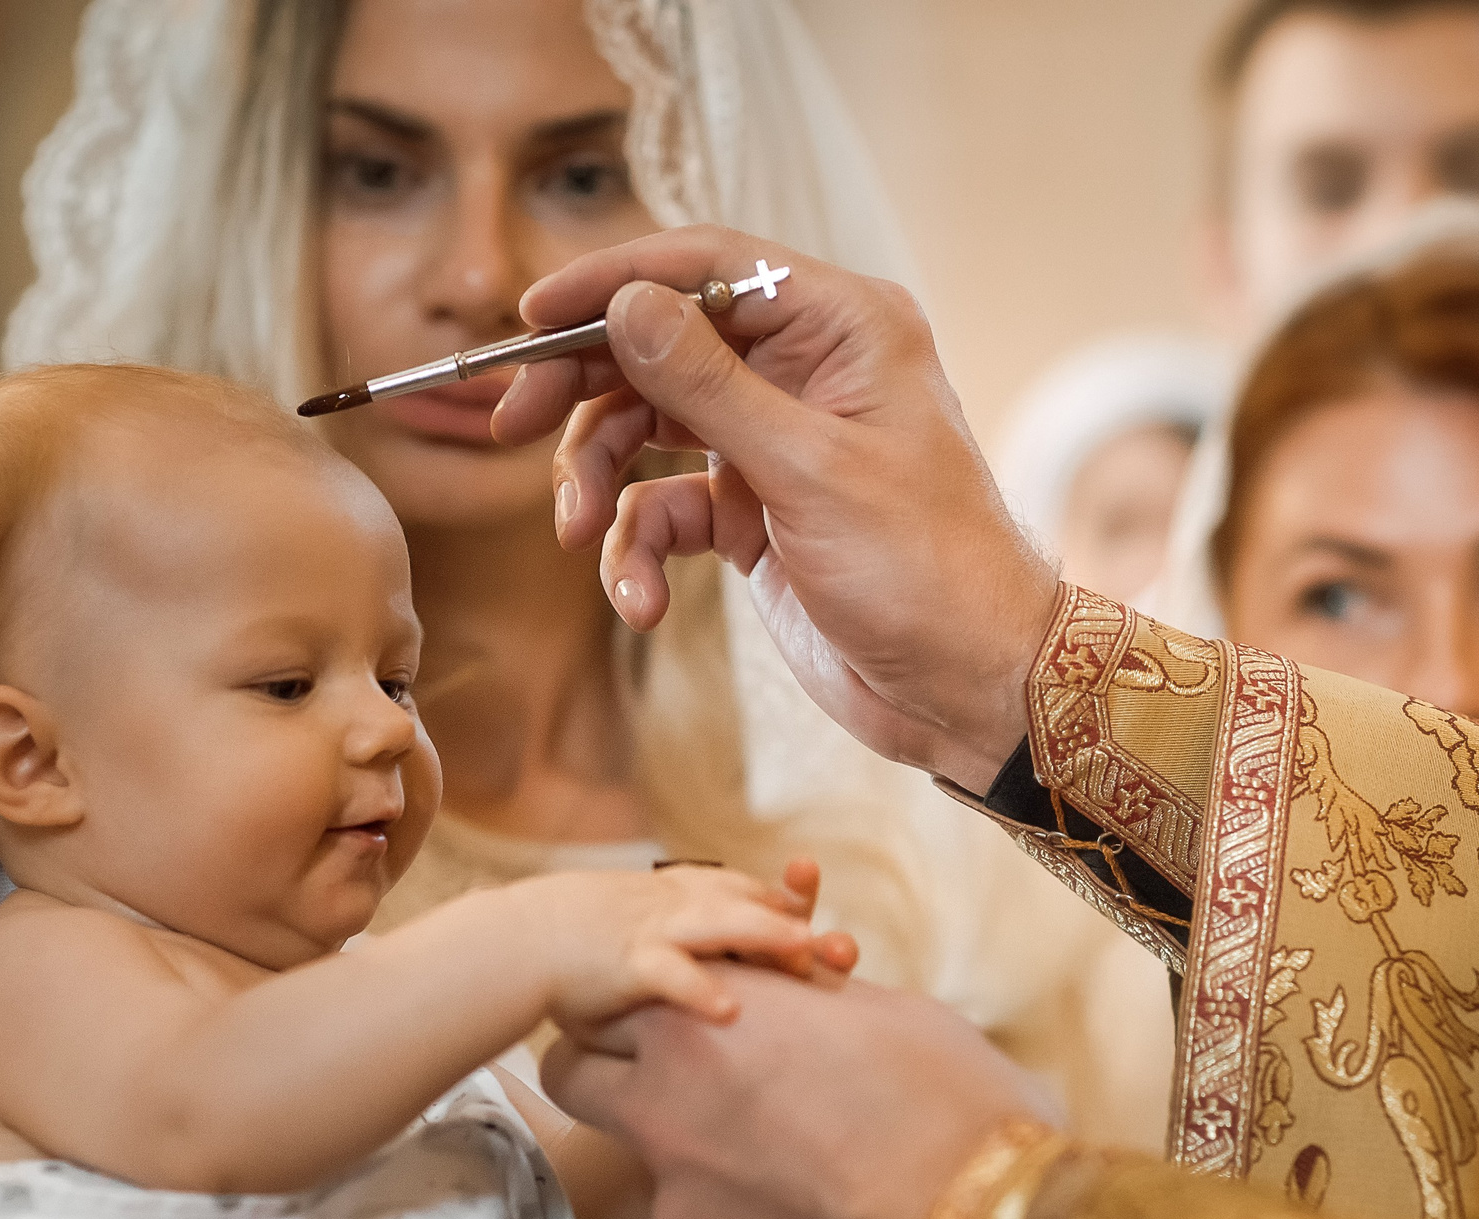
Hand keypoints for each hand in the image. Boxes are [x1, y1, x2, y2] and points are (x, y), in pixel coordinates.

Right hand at [491, 227, 1060, 793]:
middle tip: (510, 426)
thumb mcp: (808, 471)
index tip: (530, 320)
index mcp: (841, 328)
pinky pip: (664, 511)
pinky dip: (637, 552)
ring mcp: (774, 445)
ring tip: (578, 532)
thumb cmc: (925, 571)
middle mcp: (805, 372)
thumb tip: (625, 302)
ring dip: (600, 482)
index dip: (613, 283)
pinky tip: (640, 602)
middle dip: (582, 389)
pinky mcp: (753, 515)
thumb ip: (707, 385)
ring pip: (646, 429)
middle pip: (658, 346)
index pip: (706, 268)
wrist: (968, 689)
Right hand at [522, 858, 857, 1032]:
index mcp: (681, 896)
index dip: (788, 908)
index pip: (747, 894)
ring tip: (806, 953)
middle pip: (749, 910)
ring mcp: (653, 932)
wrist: (517, 941)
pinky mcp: (627, 963)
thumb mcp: (641, 928)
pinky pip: (670, 976)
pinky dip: (699, 990)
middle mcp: (675, 907)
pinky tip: (731, 1009)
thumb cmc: (579, 943)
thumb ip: (687, 939)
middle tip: (842, 950)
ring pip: (720, 928)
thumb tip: (732, 969)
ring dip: (765, 938)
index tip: (821, 925)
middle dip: (797, 928)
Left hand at [541, 966, 1060, 1218]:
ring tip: (808, 1193)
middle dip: (615, 1078)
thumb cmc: (963, 1122)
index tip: (680, 1017)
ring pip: (656, 1175)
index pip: (617, 996)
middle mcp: (668, 1110)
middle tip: (686, 1092)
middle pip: (578, 1078)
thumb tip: (802, 1009)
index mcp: (713, 1023)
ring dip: (708, 1175)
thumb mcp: (899, 1025)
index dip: (646, 1006)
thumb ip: (816, 1012)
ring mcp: (679, 1209)